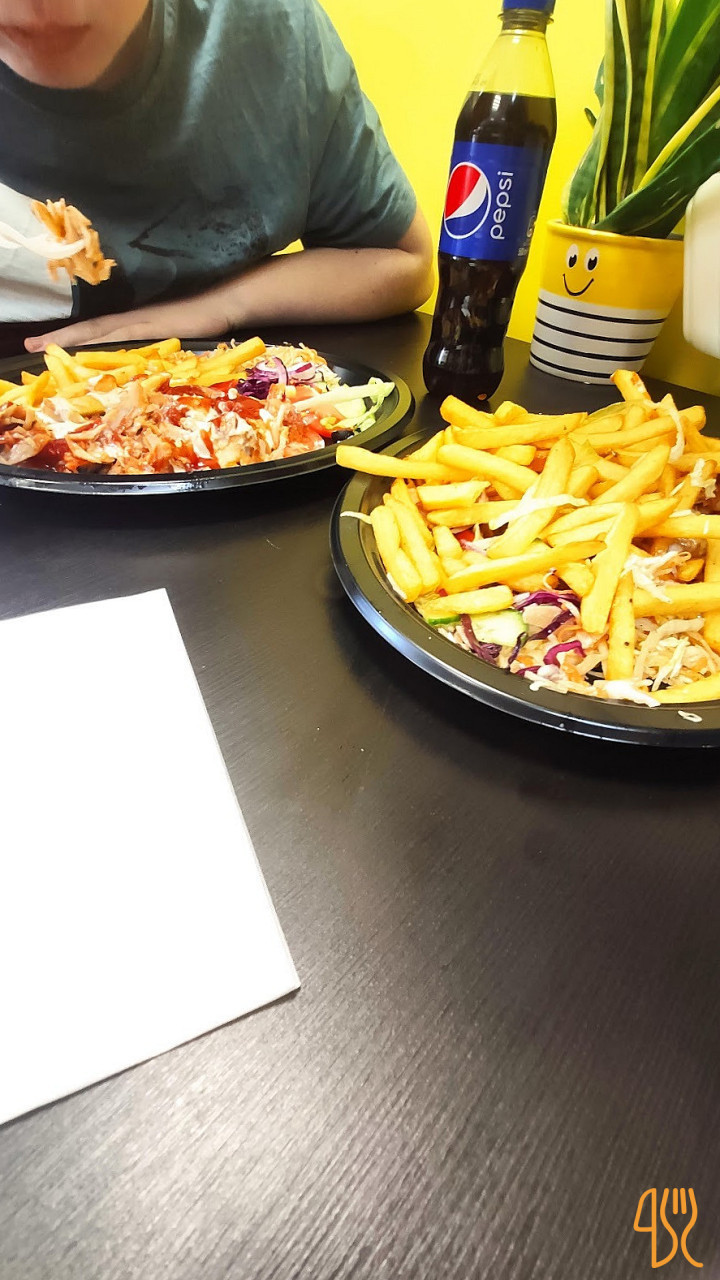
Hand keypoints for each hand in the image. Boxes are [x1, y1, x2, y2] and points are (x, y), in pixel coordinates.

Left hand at [25, 291, 231, 351]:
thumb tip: (137, 369)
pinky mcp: (153, 329)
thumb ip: (151, 351)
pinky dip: (102, 345)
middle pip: (87, 331)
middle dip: (58, 339)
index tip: (38, 345)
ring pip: (97, 333)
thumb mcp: (170, 341)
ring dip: (71, 341)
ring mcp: (141, 325)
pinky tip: (86, 352)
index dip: (65, 338)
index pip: (91, 332)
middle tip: (29, 346)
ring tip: (43, 347)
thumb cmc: (200, 322)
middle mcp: (131, 323)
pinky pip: (121, 339)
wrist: (222, 304)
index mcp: (132, 326)